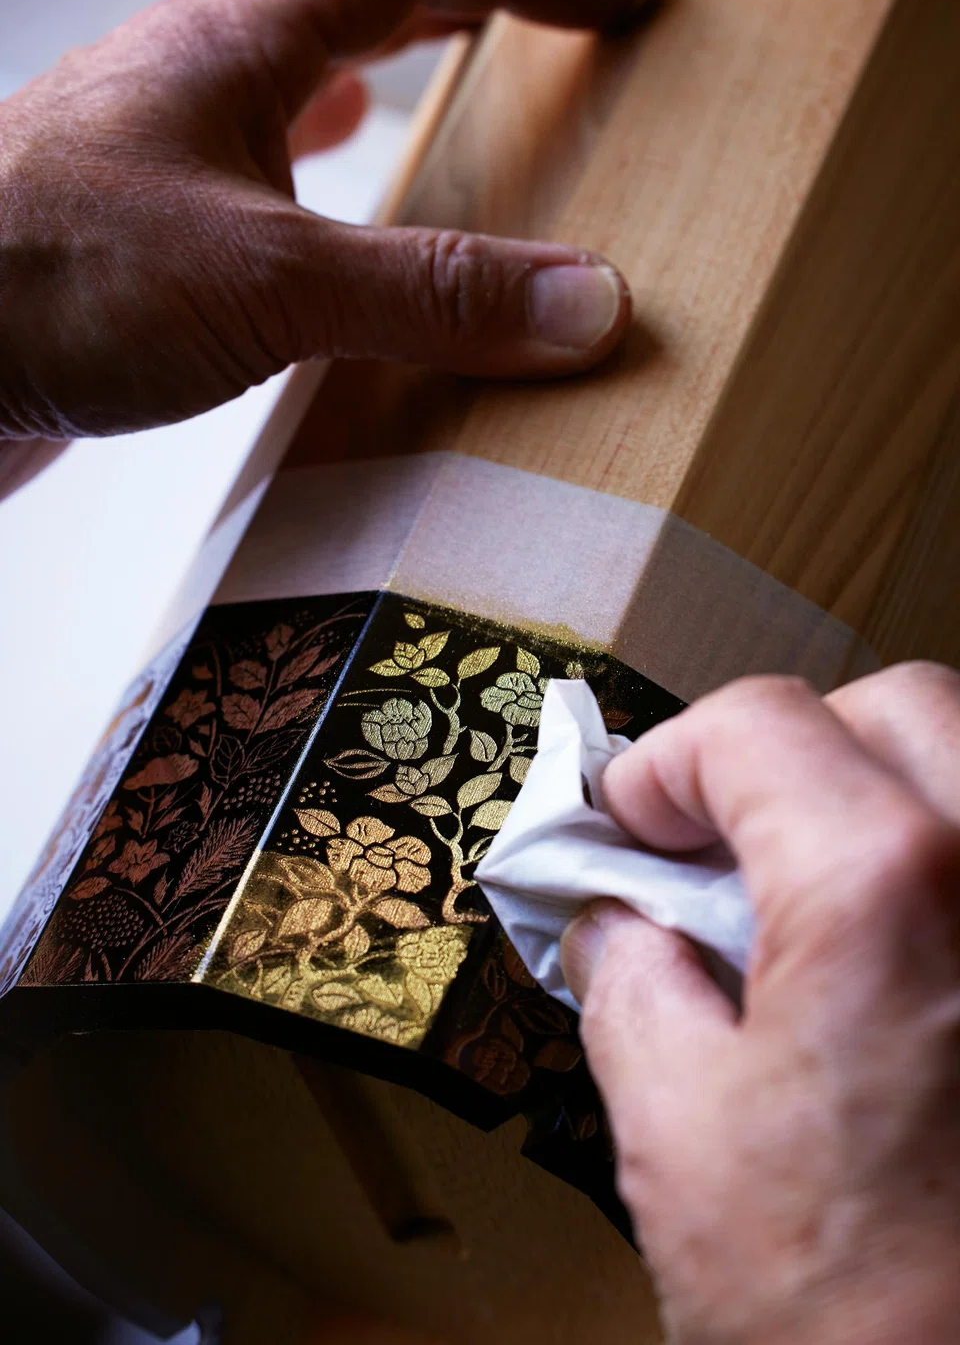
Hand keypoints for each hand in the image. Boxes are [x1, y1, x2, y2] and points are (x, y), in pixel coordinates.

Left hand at [0, 0, 657, 437]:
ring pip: (305, 114)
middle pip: (361, 15)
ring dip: (394, 113)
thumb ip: (429, 290)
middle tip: (556, 41)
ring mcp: (167, 172)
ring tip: (461, 141)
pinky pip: (266, 213)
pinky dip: (328, 224)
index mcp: (239, 52)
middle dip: (473, 19)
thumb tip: (586, 300)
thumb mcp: (267, 279)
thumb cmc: (42, 280)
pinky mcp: (144, 258)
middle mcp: (201, 94)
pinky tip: (339, 268)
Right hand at [561, 664, 959, 1344]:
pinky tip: (896, 959)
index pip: (759, 725)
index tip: (628, 825)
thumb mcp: (677, 1132)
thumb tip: (618, 918)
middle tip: (717, 841)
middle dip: (787, 752)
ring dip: (880, 793)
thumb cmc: (844, 1323)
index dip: (667, 765)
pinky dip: (945, 869)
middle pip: (892, 708)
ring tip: (808, 895)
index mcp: (884, 886)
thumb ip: (631, 977)